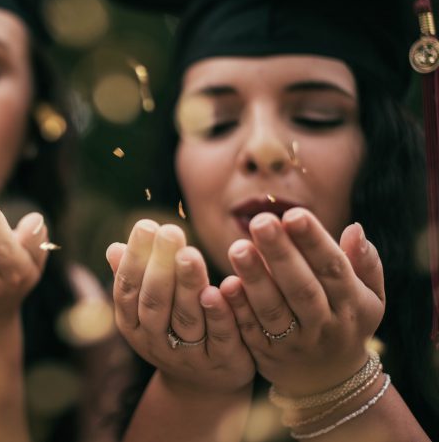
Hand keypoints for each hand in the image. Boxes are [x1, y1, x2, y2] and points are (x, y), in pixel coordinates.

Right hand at [108, 220, 254, 393]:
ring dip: (187, 285)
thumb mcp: (148, 308)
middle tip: (170, 231)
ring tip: (190, 253)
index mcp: (133, 325)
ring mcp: (188, 355)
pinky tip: (221, 288)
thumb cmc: (173, 331)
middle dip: (160, 266)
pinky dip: (219, 313)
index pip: (127, 289)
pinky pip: (219, 336)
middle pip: (154, 303)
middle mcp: (156, 342)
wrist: (205, 385)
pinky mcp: (223, 362)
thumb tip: (113, 247)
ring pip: (186, 319)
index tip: (146, 225)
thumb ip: (136, 278)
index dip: (134, 258)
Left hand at [220, 207, 383, 396]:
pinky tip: (224, 284)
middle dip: (280, 254)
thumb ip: (364, 263)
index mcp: (351, 304)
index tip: (293, 213)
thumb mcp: (369, 297)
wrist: (328, 380)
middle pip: (301, 288)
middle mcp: (324, 325)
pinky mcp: (265, 354)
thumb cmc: (346, 320)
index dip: (314, 241)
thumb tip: (355, 228)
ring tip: (238, 247)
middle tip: (260, 221)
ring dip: (254, 278)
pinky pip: (250, 330)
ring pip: (273, 310)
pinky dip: (237, 308)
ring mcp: (294, 343)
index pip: (333, 268)